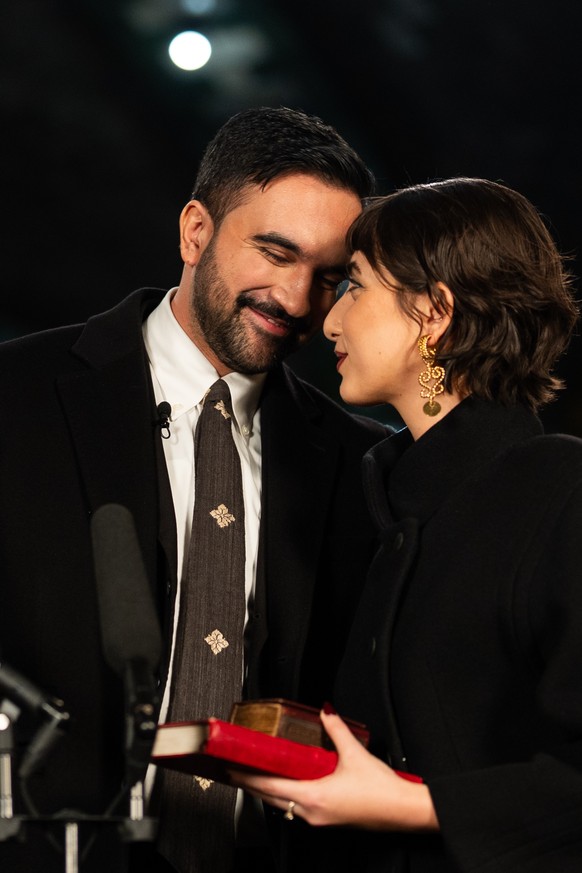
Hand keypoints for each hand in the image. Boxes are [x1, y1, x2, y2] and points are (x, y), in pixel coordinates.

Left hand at [228, 709, 438, 830]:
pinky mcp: (328, 819)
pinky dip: (285, 793)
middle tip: (233, 768)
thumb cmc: (383, 791)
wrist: (405, 812)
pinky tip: (286, 783)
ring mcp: (319, 819)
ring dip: (267, 789)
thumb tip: (326, 711)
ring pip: (283, 804)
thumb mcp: (356, 754)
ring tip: (255, 773)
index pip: (269, 787)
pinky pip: (297, 806)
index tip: (229, 767)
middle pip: (270, 798)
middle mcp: (312, 812)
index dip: (246, 776)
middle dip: (250, 783)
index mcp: (314, 798)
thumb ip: (337, 729)